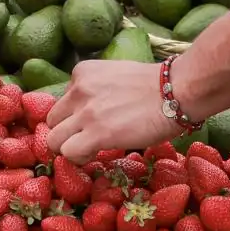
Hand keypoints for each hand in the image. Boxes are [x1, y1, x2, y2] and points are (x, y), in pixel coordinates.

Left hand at [45, 61, 176, 163]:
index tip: (90, 123)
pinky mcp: (96, 133)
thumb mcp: (116, 75)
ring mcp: (85, 112)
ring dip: (69, 148)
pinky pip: (68, 152)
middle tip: (86, 140)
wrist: (177, 91)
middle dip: (66, 133)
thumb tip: (94, 109)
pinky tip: (94, 155)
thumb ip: (97, 89)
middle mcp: (78, 89)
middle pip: (52, 120)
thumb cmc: (156, 86)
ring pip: (53, 139)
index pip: (62, 101)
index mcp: (81, 72)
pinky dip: (78, 158)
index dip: (73, 117)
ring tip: (90, 149)